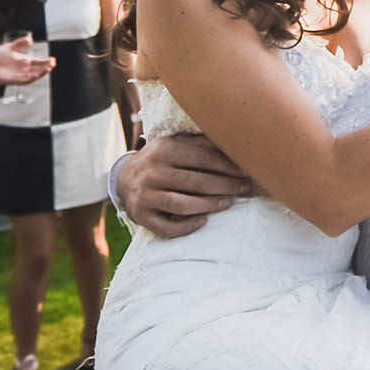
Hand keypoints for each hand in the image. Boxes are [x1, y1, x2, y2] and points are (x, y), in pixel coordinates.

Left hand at [0, 33, 55, 88]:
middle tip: (52, 63)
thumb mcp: (10, 47)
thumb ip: (20, 43)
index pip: (37, 62)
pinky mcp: (12, 80)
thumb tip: (30, 39)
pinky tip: (34, 75)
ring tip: (47, 69)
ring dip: (40, 73)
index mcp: (24, 61)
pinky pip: (23, 80)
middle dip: (45, 66)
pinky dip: (29, 78)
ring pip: (32, 75)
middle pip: (37, 68)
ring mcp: (18, 75)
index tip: (53, 59)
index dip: (45, 61)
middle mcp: (23, 69)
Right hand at [118, 133, 251, 238]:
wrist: (123, 179)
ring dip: (211, 205)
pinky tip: (204, 220)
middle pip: (197, 183)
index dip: (228, 166)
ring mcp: (146, 196)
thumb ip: (200, 144)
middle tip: (244, 189)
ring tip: (229, 202)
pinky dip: (188, 226)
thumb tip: (233, 142)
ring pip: (184, 205)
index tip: (246, 171)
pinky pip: (168, 227)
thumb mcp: (174, 145)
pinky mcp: (142, 216)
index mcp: (163, 150)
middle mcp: (153, 173)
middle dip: (226, 186)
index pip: (202, 159)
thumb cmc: (159, 161)